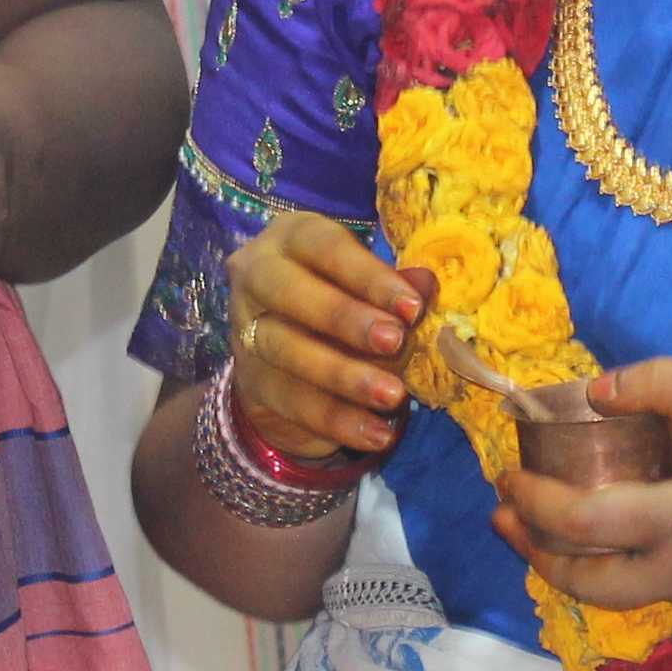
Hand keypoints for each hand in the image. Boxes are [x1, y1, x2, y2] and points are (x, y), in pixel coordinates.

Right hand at [225, 212, 420, 460]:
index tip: (412, 307)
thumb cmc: (340, 299)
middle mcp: (256, 275)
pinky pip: (293, 403)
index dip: (368, 277)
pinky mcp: (250, 382)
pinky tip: (377, 432)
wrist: (288, 355)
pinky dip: (339, 421)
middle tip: (395, 342)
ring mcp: (245, 330)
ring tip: (392, 396)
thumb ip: (394, 289)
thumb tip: (426, 283)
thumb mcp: (367, 288)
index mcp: (291, 238)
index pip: (325, 248)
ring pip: (288, 350)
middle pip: (292, 294)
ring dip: (344, 375)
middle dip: (346, 319)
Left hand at [498, 360, 671, 603]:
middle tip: (502, 510)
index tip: (506, 469)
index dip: (536, 501)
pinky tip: (600, 531)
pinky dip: (612, 567)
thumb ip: (666, 387)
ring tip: (532, 525)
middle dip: (536, 551)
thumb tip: (593, 389)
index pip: (590, 524)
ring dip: (569, 566)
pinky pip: (654, 588)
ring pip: (621, 595)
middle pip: (593, 585)